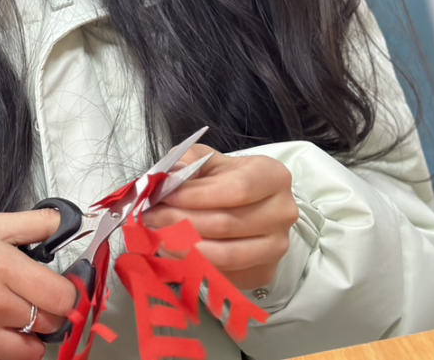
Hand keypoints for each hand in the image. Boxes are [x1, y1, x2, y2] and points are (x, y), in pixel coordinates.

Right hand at [0, 209, 77, 359]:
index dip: (64, 293)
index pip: (63, 296)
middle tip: (20, 299)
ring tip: (1, 316)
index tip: (54, 290)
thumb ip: (35, 223)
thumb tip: (68, 221)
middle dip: (44, 312)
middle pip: (52, 322)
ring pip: (34, 348)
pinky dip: (5, 351)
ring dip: (26, 336)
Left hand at [143, 144, 298, 290]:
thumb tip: (170, 174)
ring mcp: (277, 246)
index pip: (236, 189)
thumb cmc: (224, 179)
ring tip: (156, 236)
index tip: (165, 196)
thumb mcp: (206, 159)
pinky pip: (225, 275)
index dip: (196, 195)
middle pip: (227, 223)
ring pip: (226, 254)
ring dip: (183, 247)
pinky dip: (193, 266)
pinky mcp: (264, 272)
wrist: (247, 206)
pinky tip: (171, 253)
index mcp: (273, 176)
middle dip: (181, 221)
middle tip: (150, 217)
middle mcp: (282, 213)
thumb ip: (187, 160)